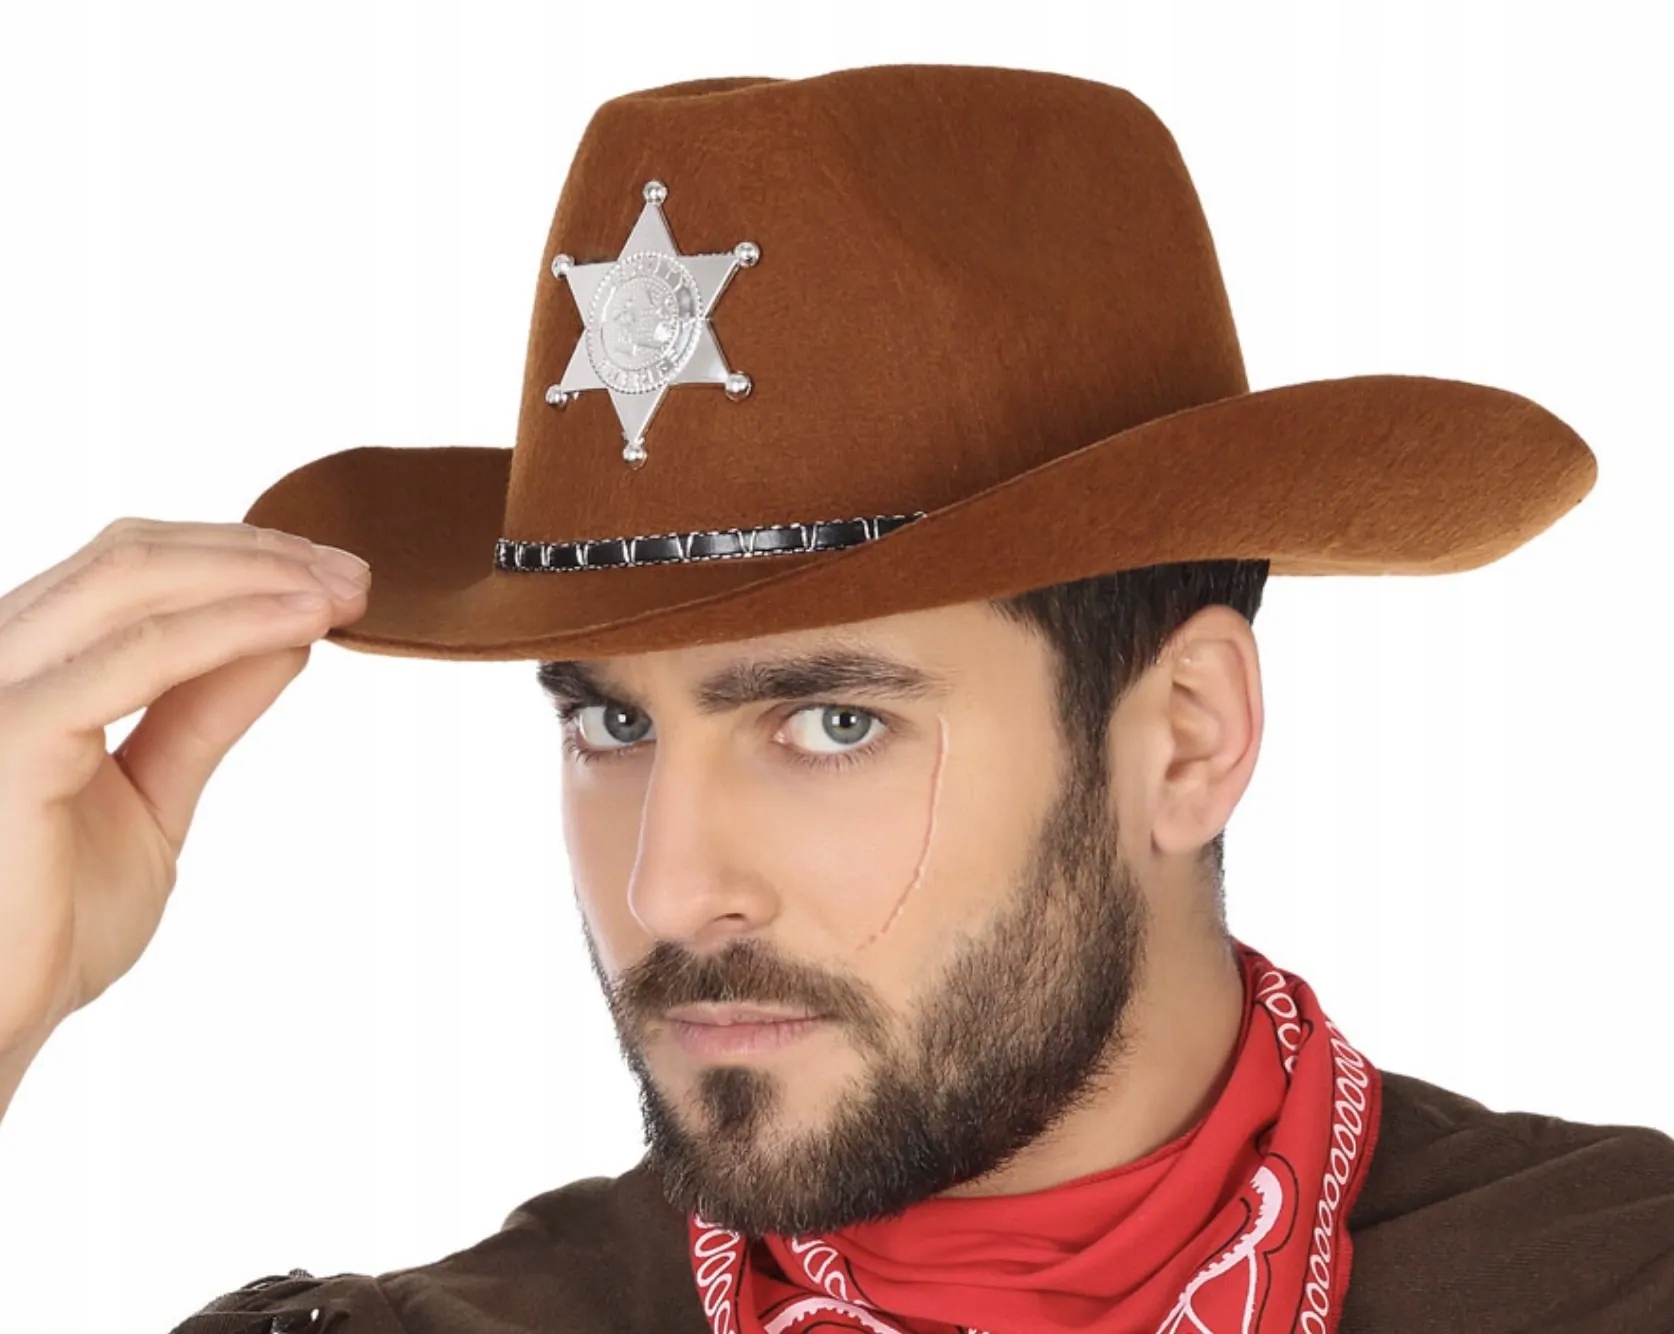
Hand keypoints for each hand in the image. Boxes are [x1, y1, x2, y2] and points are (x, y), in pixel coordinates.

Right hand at [0, 518, 368, 1053]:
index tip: (329, 574)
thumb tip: (285, 635)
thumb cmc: (46, 923)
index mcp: (17, 670)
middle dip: (258, 553)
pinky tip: (304, 626)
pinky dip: (233, 628)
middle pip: (131, 557)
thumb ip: (202, 711)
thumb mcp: (151, 795)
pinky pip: (137, 658)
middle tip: (354, 573)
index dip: (234, 556)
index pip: (125, 570)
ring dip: (257, 575)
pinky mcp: (11, 737)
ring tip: (344, 590)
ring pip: (132, 580)